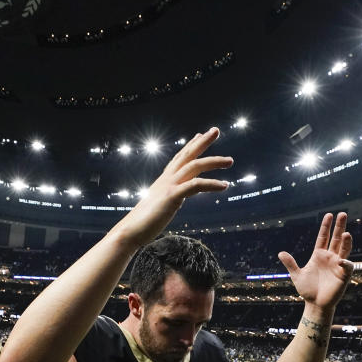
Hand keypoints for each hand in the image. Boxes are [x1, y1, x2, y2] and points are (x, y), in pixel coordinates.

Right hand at [114, 128, 232, 246]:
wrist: (130, 231)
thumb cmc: (144, 222)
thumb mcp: (160, 204)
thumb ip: (170, 196)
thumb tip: (177, 196)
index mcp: (164, 180)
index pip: (179, 158)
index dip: (190, 145)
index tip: (200, 134)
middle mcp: (167, 179)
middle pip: (187, 154)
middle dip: (202, 141)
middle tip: (216, 130)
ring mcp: (169, 186)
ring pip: (194, 166)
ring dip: (213, 161)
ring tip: (230, 160)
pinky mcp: (172, 197)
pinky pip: (195, 185)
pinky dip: (211, 184)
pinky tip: (225, 185)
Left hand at [279, 213, 353, 311]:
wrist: (315, 304)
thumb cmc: (307, 290)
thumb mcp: (297, 275)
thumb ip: (290, 264)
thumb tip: (280, 253)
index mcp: (318, 255)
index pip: (323, 237)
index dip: (326, 226)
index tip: (328, 215)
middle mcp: (330, 257)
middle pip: (336, 239)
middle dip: (339, 227)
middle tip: (342, 214)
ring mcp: (337, 265)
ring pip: (344, 249)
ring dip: (346, 242)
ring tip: (346, 233)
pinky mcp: (343, 275)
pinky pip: (347, 266)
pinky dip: (346, 263)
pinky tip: (341, 261)